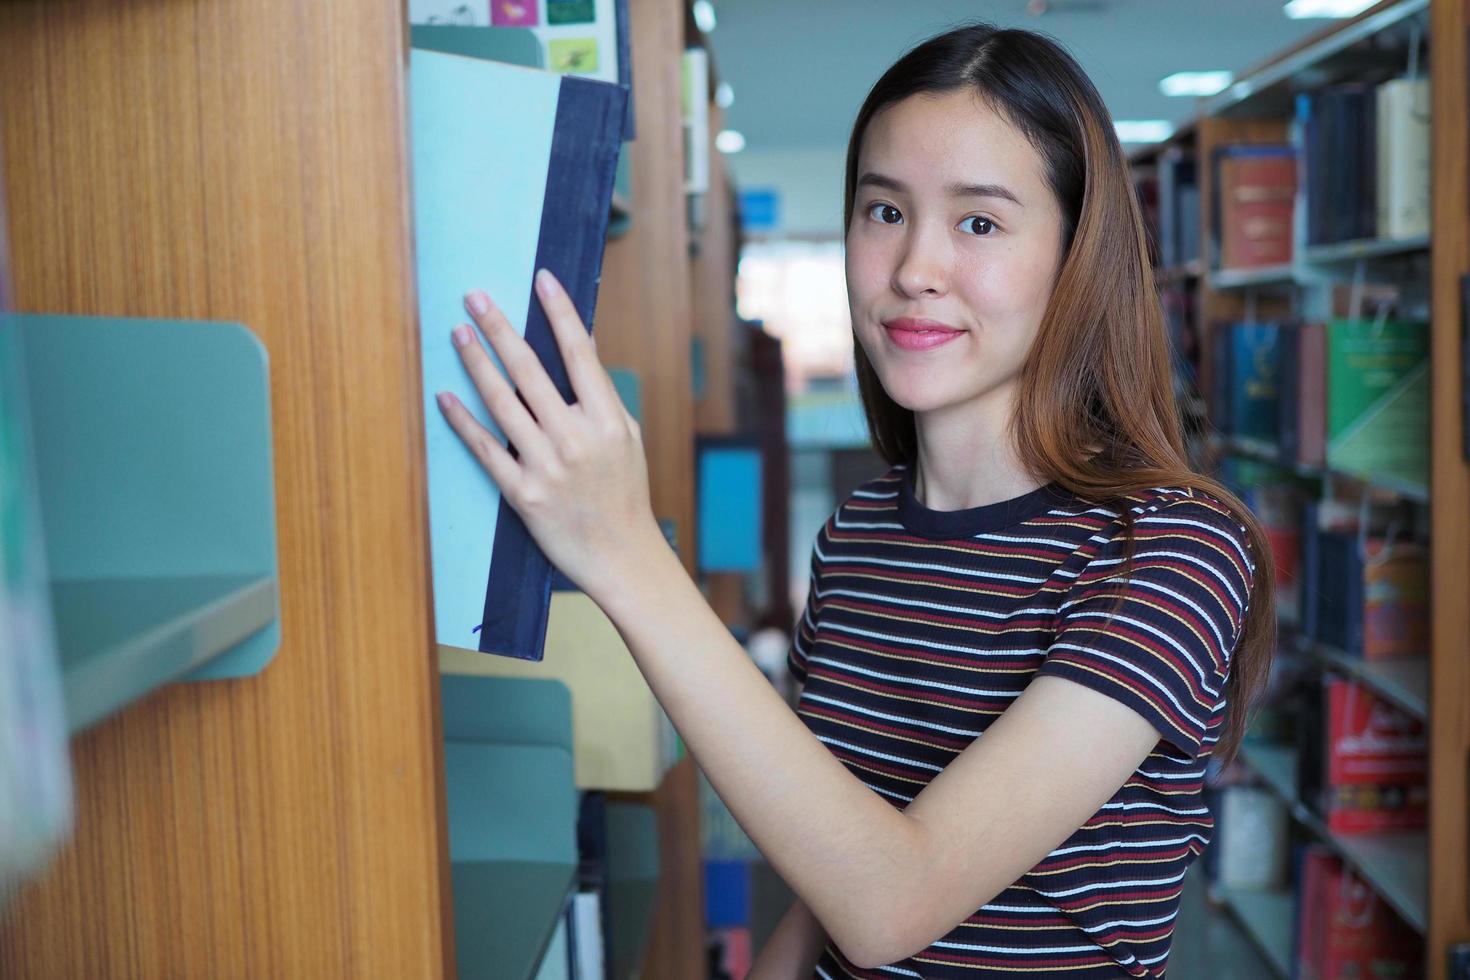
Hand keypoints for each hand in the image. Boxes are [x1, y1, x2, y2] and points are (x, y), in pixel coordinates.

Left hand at [435, 268, 662, 603]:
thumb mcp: (625, 437)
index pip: (580, 354)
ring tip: (459, 333)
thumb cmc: (625, 493)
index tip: (541, 280)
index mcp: (607, 420)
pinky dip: (463, 421)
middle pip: (531, 371)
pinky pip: (485, 450)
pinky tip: (445, 396)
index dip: (560, 314)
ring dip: (477, 363)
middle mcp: (576, 438)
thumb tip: (581, 347)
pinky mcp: (522, 493)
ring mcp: (547, 466)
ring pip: (502, 403)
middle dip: (501, 328)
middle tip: (476, 297)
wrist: (622, 556)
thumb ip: (600, 394)